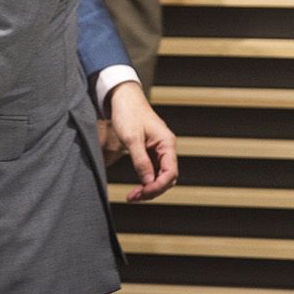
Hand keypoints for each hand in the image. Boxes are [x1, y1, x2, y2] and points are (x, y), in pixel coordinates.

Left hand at [99, 81, 177, 201]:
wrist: (122, 97)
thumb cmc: (128, 112)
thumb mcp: (132, 138)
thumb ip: (141, 161)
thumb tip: (147, 182)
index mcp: (167, 143)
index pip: (170, 172)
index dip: (158, 186)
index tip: (142, 193)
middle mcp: (166, 147)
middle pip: (167, 177)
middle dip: (152, 190)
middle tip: (134, 197)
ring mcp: (159, 149)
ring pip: (160, 176)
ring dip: (148, 187)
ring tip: (133, 196)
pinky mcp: (151, 150)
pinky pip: (152, 170)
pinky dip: (145, 180)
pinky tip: (136, 187)